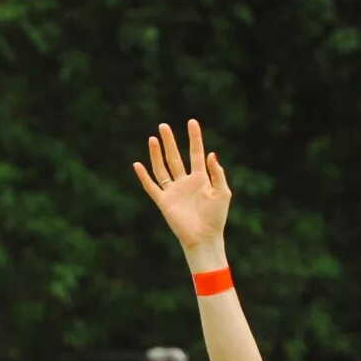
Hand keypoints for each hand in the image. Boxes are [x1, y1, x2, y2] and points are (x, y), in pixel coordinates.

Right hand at [134, 119, 230, 263]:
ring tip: (153, 138)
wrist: (204, 238)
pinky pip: (151, 187)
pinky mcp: (164, 202)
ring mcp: (173, 192)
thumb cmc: (216, 218)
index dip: (194, 138)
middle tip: (163, 126)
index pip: (196, 153)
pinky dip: (144, 177)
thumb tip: (210, 154)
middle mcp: (185, 182)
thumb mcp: (222, 192)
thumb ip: (217, 173)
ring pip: (162, 168)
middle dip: (170, 142)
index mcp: (200, 178)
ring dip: (156, 154)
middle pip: (175, 157)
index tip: (192, 122)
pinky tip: (137, 165)